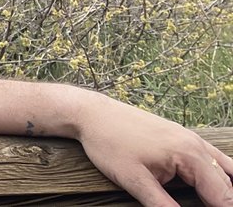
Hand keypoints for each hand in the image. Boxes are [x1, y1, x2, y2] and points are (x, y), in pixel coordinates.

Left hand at [75, 95, 232, 205]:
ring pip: (226, 170)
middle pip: (228, 185)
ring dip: (226, 191)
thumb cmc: (109, 143)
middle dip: (226, 203)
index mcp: (190, 155)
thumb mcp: (134, 181)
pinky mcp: (183, 138)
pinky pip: (214, 160)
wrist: (92, 113)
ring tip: (218, 204)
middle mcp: (197, 145)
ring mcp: (191, 139)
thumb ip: (163, 206)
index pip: (224, 196)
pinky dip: (222, 177)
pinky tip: (215, 189)